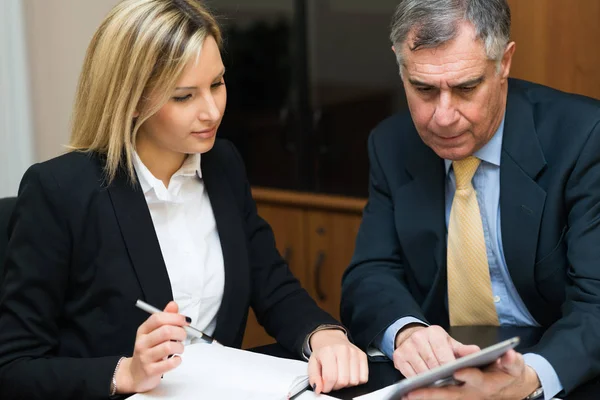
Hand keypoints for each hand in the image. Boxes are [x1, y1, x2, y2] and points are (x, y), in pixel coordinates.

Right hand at [115, 301, 188, 392]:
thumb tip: (173, 305)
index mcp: (143, 330)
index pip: (158, 318)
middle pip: (166, 331)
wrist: (136, 374)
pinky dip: (178, 360)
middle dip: (181, 332)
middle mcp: (142, 343)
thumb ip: (165, 318)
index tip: (185, 321)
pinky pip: (169, 364)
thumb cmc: (149, 351)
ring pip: (169, 347)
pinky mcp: (150, 370)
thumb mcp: (154, 333)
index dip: (175, 317)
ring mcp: (145, 357)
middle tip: (183, 336)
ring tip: (179, 348)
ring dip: (180, 347)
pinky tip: (176, 359)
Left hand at [307, 329, 368, 393]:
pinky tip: (349, 374)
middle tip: (332, 380)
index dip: (327, 387)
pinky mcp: (363, 356)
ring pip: (354, 381)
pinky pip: (363, 378)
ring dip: (346, 384)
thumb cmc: (322, 351)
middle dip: (336, 386)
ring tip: (340, 376)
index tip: (325, 386)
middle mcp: (343, 350)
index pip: (330, 377)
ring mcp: (354, 352)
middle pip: (343, 381)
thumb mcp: (312, 363)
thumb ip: (314, 377)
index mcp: (328, 351)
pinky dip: (356, 380)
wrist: (331, 338)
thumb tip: (318, 389)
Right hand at [393, 325, 479, 376]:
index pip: (444, 356)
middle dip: (441, 376)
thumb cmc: (434, 342)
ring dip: (429, 380)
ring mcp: (407, 347)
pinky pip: (409, 374)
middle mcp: (418, 338)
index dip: (450, 368)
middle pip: (432, 365)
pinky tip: (424, 381)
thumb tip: (477, 352)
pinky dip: (418, 380)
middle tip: (448, 382)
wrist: (413, 336)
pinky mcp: (398, 356)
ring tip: (437, 382)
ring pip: (421, 371)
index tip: (456, 376)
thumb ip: (463, 350)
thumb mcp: (450, 343)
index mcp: (434, 333)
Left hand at [402, 348, 540, 399]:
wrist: (509, 385)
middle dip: (432, 393)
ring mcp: (463, 396)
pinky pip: (440, 397)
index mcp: (486, 384)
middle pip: (450, 395)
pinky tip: (410, 393)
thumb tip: (509, 354)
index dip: (468, 375)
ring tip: (406, 393)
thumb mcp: (514, 365)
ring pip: (442, 397)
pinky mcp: (457, 396)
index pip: (476, 379)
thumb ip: (510, 361)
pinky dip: (426, 396)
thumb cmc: (509, 372)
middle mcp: (472, 393)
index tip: (457, 370)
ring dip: (425, 396)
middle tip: (414, 392)